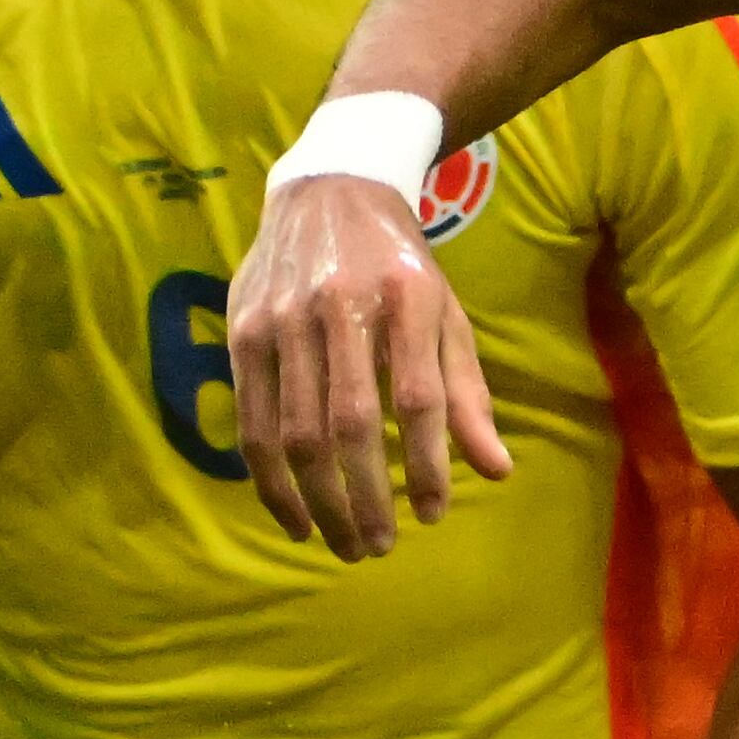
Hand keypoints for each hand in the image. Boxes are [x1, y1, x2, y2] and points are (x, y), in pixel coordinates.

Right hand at [229, 172, 510, 559]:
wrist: (331, 191)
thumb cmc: (402, 269)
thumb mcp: (448, 317)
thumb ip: (467, 395)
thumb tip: (496, 472)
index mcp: (407, 301)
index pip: (417, 399)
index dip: (426, 464)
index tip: (432, 515)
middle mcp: (341, 308)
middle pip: (348, 424)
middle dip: (363, 497)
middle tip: (379, 547)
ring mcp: (284, 319)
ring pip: (293, 431)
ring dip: (317, 500)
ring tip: (343, 543)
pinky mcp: (242, 331)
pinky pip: (251, 420)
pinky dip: (270, 478)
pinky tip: (294, 515)